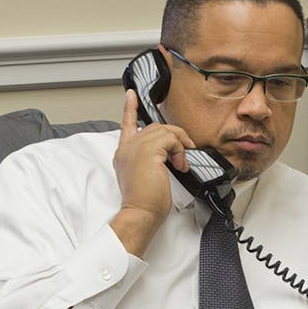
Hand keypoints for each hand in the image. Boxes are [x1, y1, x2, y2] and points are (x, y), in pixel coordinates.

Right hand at [110, 90, 194, 255]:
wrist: (141, 213)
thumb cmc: (145, 202)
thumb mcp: (147, 176)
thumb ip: (152, 160)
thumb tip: (171, 153)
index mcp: (124, 154)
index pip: (126, 125)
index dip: (129, 108)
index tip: (131, 95)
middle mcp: (126, 148)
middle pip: (153, 127)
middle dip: (173, 136)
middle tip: (183, 153)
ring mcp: (135, 148)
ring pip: (164, 131)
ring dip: (179, 145)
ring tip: (181, 163)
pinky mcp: (148, 151)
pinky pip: (171, 139)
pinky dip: (180, 150)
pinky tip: (180, 165)